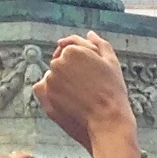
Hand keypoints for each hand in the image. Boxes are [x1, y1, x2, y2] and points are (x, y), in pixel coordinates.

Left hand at [33, 33, 138, 154]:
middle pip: (61, 61)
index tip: (89, 70)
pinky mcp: (45, 96)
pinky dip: (51, 92)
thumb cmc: (113, 94)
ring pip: (54, 75)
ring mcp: (49, 80)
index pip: (71, 47)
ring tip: (82, 96)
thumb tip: (90, 34)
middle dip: (72, 70)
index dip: (82, 59)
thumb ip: (100, 45)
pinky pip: (43, 88)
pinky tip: (68, 100)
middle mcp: (57, 63)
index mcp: (73, 51)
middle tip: (89, 87)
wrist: (108, 123)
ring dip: (63, 82)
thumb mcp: (112, 65)